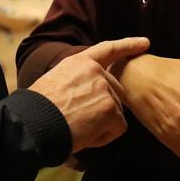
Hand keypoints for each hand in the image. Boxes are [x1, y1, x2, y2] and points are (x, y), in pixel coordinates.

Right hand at [29, 37, 148, 153]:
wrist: (34, 122)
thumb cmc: (39, 109)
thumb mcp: (56, 80)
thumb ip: (78, 80)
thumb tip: (88, 94)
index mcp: (80, 62)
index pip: (108, 50)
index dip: (128, 46)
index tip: (145, 43)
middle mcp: (95, 71)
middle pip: (115, 90)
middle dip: (105, 107)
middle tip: (80, 119)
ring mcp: (105, 88)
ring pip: (115, 111)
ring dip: (101, 124)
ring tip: (77, 126)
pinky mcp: (110, 108)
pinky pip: (117, 128)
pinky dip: (104, 137)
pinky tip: (85, 135)